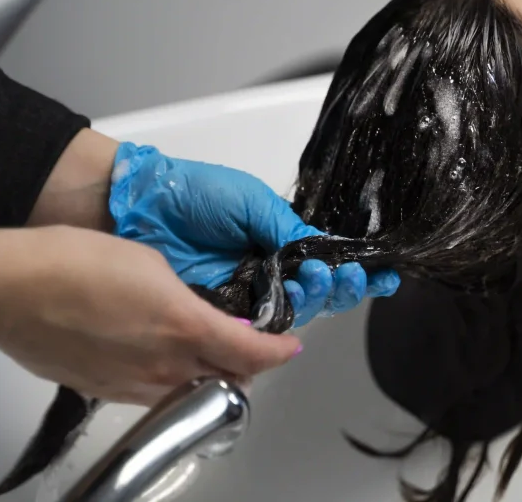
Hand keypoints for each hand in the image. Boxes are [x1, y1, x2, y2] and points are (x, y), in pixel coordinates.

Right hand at [0, 226, 300, 403]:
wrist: (15, 288)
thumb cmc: (80, 263)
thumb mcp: (154, 265)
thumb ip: (190, 299)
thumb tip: (200, 317)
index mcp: (186, 329)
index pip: (253, 354)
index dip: (278, 352)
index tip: (289, 345)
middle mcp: (165, 367)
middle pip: (227, 381)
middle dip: (246, 365)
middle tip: (250, 343)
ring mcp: (133, 386)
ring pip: (190, 392)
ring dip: (208, 375)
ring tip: (205, 348)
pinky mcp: (104, 392)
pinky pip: (153, 394)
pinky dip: (170, 380)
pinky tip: (157, 354)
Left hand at [108, 143, 399, 326]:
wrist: (141, 206)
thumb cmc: (194, 194)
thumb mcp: (251, 202)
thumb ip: (288, 228)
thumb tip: (322, 253)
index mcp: (280, 239)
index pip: (326, 261)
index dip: (354, 271)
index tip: (380, 275)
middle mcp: (269, 270)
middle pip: (318, 293)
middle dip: (338, 287)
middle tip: (337, 277)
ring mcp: (246, 294)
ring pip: (294, 312)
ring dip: (312, 301)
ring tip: (310, 283)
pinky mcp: (220, 314)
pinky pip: (256, 327)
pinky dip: (276, 324)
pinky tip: (288, 312)